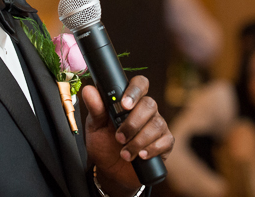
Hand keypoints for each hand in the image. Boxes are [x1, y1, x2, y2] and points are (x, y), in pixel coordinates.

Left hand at [82, 75, 173, 196]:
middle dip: (133, 123)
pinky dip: (152, 149)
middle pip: (149, 105)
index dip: (135, 91)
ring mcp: (157, 126)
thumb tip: (89, 90)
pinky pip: (165, 141)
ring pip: (157, 124)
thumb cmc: (104, 144)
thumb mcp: (95, 127)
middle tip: (119, 138)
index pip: (140, 84)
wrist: (111, 170)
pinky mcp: (165, 142)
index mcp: (130, 102)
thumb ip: (95, 109)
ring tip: (124, 153)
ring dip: (139, 141)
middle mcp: (146, 110)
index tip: (124, 105)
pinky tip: (141, 156)